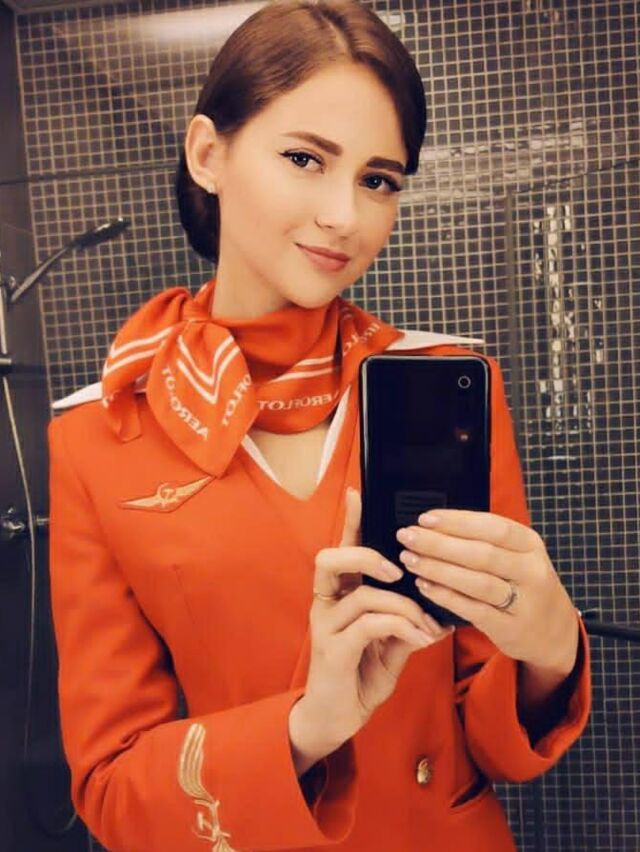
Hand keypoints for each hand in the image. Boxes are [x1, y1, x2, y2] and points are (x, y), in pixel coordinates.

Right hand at [296, 488, 452, 752]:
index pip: (342, 548)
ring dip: (403, 605)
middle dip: (367, 554)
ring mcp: (326, 626)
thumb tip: (442, 607)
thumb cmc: (361, 675)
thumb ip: (408, 620)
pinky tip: (421, 639)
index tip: (359, 492)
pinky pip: (369, 625)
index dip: (349, 520)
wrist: (335, 720)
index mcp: (340, 594)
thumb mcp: (391, 644)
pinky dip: (402, 627)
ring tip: (427, 623)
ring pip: (362, 595)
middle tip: (399, 570)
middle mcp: (326, 603)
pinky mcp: (333, 650)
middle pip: (331, 558)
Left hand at [395, 509, 578, 675]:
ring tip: (410, 560)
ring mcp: (524, 601)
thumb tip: (432, 525)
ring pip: (476, 581)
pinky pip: (473, 609)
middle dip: (438, 543)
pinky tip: (424, 586)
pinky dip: (446, 597)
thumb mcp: (516, 556)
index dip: (455, 521)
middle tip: (407, 537)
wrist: (554, 631)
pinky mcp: (510, 627)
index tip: (423, 518)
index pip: (491, 526)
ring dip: (438, 569)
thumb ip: (483, 541)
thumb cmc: (522, 584)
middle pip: (480, 553)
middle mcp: (531, 570)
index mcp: (529, 544)